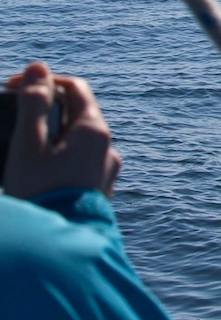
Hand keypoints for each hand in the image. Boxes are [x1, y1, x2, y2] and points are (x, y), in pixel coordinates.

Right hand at [3, 62, 121, 198]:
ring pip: (77, 140)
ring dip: (51, 136)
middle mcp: (108, 148)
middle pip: (77, 114)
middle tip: (13, 120)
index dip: (44, 81)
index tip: (14, 87)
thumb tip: (39, 67)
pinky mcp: (98, 191)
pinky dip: (58, 158)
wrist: (56, 251)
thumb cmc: (39, 194)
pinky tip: (37, 174)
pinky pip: (79, 163)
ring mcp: (106, 171)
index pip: (75, 88)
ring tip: (21, 151)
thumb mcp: (28, 145)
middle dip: (45, 110)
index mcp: (95, 131)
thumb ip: (33, 104)